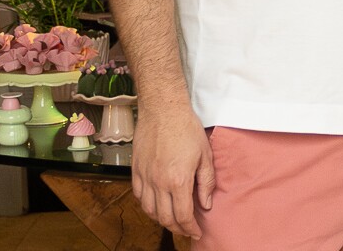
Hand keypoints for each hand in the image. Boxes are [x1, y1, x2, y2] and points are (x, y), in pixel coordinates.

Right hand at [130, 104, 214, 237]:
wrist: (163, 110)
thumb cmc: (187, 129)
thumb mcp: (205, 155)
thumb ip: (206, 183)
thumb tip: (205, 204)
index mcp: (178, 180)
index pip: (182, 215)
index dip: (190, 228)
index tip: (196, 232)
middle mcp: (158, 183)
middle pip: (165, 218)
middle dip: (177, 228)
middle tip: (186, 229)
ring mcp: (144, 177)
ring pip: (149, 210)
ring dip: (162, 219)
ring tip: (173, 219)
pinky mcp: (136, 171)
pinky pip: (139, 196)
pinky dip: (148, 206)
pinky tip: (157, 204)